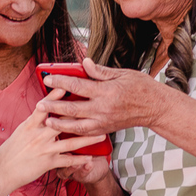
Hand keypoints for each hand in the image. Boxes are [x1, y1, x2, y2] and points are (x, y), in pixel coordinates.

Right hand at [0, 99, 106, 195]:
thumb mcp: (19, 132)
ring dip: (88, 139)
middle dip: (80, 114)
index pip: (44, 107)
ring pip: (71, 142)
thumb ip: (33, 123)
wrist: (1, 171)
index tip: (65, 86)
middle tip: (94, 107)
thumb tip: (42, 112)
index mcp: (29, 125)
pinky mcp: (48, 163)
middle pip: (63, 122)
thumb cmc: (8, 152)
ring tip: (101, 134)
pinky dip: (80, 160)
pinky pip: (68, 161)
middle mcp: (38, 135)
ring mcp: (45, 149)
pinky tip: (90, 158)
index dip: (54, 96)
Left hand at [41, 58, 168, 138]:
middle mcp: (103, 108)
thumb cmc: (141, 88)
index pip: (78, 85)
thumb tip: (84, 63)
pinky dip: (72, 132)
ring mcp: (104, 121)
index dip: (60, 81)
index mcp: (107, 91)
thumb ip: (100, 71)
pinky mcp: (105, 130)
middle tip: (39, 104)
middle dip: (53, 105)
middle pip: (72, 107)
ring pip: (76, 125)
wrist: (156, 108)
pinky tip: (63, 130)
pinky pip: (85, 133)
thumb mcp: (122, 74)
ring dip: (59, 124)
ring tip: (46, 121)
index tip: (47, 78)